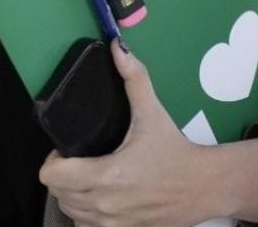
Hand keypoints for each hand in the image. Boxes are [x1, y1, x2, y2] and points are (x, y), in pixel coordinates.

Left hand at [39, 40, 222, 226]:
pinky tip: (98, 199)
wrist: (204, 186)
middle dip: (62, 175)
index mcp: (107, 175)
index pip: (53, 176)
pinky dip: (85, 215)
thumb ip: (133, 78)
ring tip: (86, 178)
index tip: (65, 151)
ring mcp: (113, 223)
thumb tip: (117, 48)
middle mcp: (106, 204)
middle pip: (58, 194)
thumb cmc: (176, 151)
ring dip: (71, 196)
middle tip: (77, 161)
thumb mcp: (153, 112)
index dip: (53, 160)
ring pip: (71, 212)